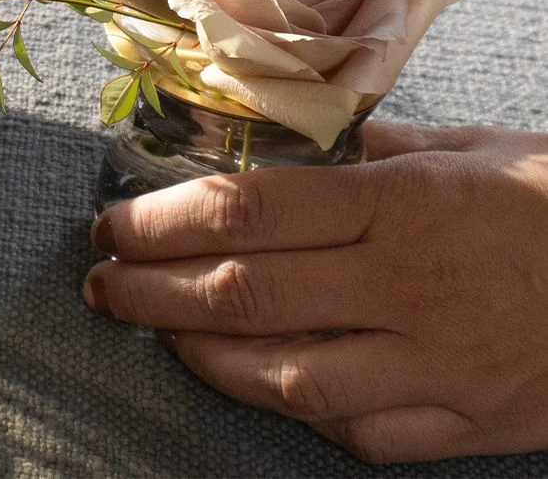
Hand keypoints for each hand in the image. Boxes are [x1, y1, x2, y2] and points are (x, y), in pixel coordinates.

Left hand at [83, 121, 547, 462]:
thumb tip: (316, 145)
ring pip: (284, 376)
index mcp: (402, 204)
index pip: (250, 209)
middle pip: (245, 293)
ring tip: (151, 329)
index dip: (165, 219)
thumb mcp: (477, 145)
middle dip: (152, 288)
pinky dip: (293, 408)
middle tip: (100, 280)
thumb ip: (386, 148)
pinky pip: (358, 433)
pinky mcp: (464, 425)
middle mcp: (406, 288)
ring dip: (201, 355)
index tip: (114, 218)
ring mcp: (434, 367)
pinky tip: (255, 386)